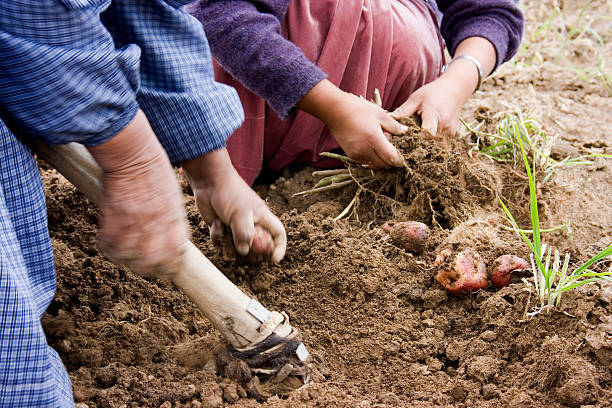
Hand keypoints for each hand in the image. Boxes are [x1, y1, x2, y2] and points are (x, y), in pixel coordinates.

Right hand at [87, 110, 188, 278]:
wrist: (132, 151)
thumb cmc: (154, 168)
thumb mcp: (173, 194)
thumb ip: (172, 217)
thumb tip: (170, 236)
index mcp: (173, 217)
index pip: (177, 252)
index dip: (172, 263)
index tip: (168, 266)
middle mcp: (155, 223)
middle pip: (154, 261)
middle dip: (151, 269)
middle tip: (145, 267)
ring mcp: (134, 221)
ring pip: (131, 258)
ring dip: (127, 261)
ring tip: (126, 258)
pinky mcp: (113, 217)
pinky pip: (109, 245)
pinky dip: (109, 249)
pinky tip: (109, 245)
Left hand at [181, 149, 285, 263]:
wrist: (208, 181)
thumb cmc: (230, 193)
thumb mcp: (241, 214)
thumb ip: (245, 234)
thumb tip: (244, 251)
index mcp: (262, 218)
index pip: (278, 235)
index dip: (279, 248)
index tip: (273, 260)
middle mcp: (251, 224)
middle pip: (257, 247)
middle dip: (250, 252)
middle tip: (242, 250)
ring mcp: (235, 227)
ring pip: (236, 247)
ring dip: (229, 245)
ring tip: (225, 231)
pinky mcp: (221, 228)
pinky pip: (221, 242)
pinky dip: (217, 237)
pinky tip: (215, 224)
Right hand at [297, 79, 406, 168]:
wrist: (335, 110)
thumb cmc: (359, 109)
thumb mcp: (380, 114)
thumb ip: (394, 126)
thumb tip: (405, 132)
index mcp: (374, 140)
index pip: (391, 159)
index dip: (400, 161)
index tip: (403, 158)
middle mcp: (365, 151)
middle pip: (384, 165)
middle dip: (391, 161)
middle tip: (392, 148)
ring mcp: (356, 154)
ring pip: (374, 165)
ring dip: (381, 160)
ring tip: (381, 146)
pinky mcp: (350, 154)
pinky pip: (365, 162)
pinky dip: (372, 159)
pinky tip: (372, 146)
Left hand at [393, 37, 496, 136]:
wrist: (455, 90)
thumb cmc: (433, 92)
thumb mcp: (416, 98)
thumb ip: (403, 111)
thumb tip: (388, 122)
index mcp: (435, 115)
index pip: (425, 134)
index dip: (412, 139)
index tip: (400, 141)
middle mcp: (445, 127)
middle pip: (426, 143)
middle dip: (412, 145)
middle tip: (399, 145)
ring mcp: (449, 134)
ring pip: (431, 145)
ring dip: (420, 145)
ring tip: (408, 142)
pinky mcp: (450, 137)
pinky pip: (436, 144)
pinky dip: (427, 143)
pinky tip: (418, 140)